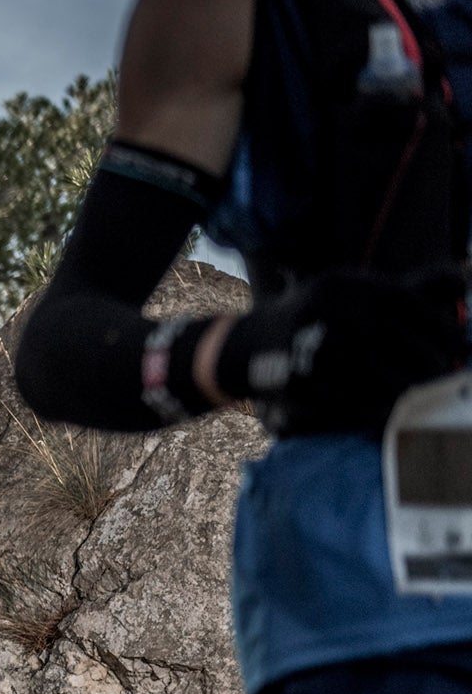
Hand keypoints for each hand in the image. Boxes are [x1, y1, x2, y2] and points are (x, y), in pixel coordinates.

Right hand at [216, 266, 468, 435]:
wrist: (243, 348)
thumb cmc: (315, 320)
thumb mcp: (356, 295)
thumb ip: (410, 289)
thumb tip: (466, 277)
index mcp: (343, 285)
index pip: (403, 302)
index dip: (440, 327)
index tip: (463, 348)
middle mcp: (322, 309)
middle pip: (391, 339)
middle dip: (426, 363)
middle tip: (447, 380)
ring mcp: (304, 343)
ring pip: (371, 372)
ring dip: (404, 390)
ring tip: (424, 399)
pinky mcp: (293, 376)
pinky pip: (343, 397)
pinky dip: (373, 409)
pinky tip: (391, 416)